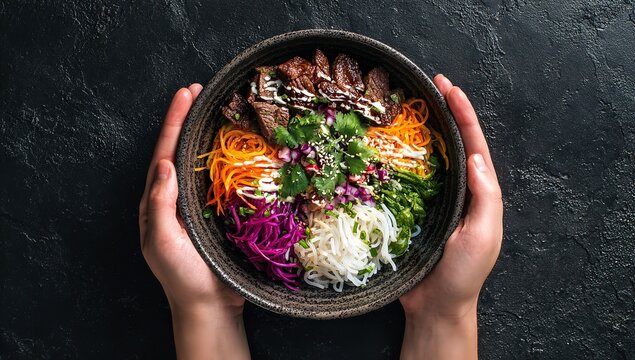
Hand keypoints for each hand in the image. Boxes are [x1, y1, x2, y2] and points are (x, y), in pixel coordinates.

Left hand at [139, 85, 248, 358]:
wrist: (209, 305)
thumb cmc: (182, 277)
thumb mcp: (163, 242)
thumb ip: (160, 205)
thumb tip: (164, 163)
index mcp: (157, 202)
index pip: (164, 153)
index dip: (174, 123)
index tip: (185, 94)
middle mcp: (174, 198)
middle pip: (179, 150)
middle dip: (187, 119)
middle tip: (199, 91)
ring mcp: (196, 205)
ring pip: (198, 162)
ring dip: (204, 134)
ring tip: (214, 109)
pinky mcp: (216, 213)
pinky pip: (219, 179)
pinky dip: (223, 158)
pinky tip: (234, 146)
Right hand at [399, 75, 502, 359]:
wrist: (435, 305)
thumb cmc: (462, 275)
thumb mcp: (483, 236)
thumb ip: (485, 198)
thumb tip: (477, 157)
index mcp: (478, 193)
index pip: (473, 145)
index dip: (463, 114)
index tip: (448, 87)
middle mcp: (457, 190)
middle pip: (452, 143)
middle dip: (444, 111)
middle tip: (428, 84)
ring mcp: (434, 199)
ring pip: (428, 157)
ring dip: (421, 129)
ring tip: (407, 104)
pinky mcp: (412, 209)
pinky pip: (406, 178)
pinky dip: (398, 158)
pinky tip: (385, 146)